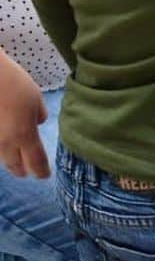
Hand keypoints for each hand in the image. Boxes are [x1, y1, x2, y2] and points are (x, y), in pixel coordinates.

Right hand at [0, 50, 49, 178]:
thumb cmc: (13, 84)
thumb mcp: (35, 97)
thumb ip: (39, 114)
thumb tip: (38, 122)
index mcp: (24, 135)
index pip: (35, 161)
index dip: (41, 171)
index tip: (45, 176)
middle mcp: (5, 144)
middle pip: (14, 165)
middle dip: (22, 170)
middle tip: (28, 172)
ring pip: (1, 159)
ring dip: (9, 162)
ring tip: (15, 163)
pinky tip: (2, 147)